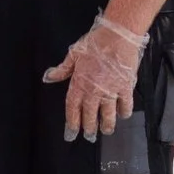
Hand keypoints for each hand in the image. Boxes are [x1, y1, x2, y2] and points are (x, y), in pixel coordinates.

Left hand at [44, 18, 141, 140]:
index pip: (73, 109)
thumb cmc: (95, 43)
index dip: (71, 123)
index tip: (70, 134)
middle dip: (89, 128)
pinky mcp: (125, 88)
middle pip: (90, 116)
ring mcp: (111, 91)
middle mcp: (94, 92)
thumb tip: (48, 77)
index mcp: (79, 84)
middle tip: (89, 137)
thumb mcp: (74, 54)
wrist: (118, 36)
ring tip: (106, 131)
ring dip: (107, 125)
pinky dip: (124, 111)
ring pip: (108, 115)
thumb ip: (62, 69)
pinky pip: (125, 104)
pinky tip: (123, 115)